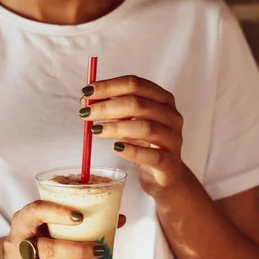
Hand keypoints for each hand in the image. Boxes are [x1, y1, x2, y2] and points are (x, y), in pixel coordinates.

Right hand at [3, 200, 125, 258]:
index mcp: (23, 220)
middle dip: (77, 251)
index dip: (57, 213)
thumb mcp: (48, 223)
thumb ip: (79, 220)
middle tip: (100, 251)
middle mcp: (16, 243)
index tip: (81, 217)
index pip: (37, 211)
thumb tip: (119, 219)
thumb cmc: (37, 235)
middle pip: (47, 248)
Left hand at [80, 75, 183, 197]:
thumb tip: (86, 100)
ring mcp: (173, 139)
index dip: (109, 86)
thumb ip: (112, 109)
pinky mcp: (169, 162)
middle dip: (107, 107)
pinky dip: (131, 151)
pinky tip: (115, 148)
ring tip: (96, 131)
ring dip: (116, 127)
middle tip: (86, 113)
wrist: (165, 174)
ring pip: (144, 127)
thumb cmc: (146, 144)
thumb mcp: (130, 122)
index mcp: (163, 99)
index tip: (87, 92)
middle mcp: (171, 116)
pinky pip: (150, 155)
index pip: (135, 84)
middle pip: (138, 104)